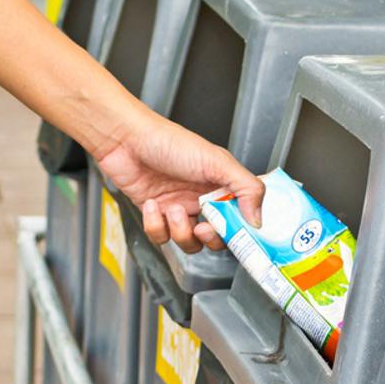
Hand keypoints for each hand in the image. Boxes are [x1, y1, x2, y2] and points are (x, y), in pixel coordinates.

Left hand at [95, 113, 263, 252]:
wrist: (126, 140)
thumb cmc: (169, 142)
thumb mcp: (217, 161)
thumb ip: (246, 188)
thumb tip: (258, 219)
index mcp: (221, 185)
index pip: (241, 217)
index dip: (240, 231)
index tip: (238, 235)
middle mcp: (202, 199)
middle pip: (217, 237)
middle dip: (210, 237)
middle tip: (203, 227)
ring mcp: (178, 208)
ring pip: (189, 242)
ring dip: (180, 231)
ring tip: (172, 209)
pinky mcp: (155, 215)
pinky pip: (161, 236)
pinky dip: (155, 225)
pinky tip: (152, 204)